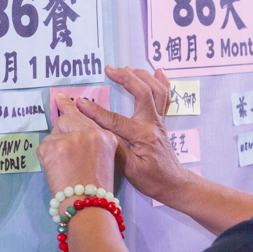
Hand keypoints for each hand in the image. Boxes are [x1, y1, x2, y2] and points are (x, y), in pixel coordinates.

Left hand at [37, 93, 117, 198]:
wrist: (89, 206)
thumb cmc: (97, 191)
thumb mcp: (105, 161)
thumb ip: (92, 143)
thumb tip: (69, 133)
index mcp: (106, 137)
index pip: (87, 117)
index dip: (74, 108)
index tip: (65, 97)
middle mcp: (91, 133)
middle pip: (68, 118)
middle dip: (62, 114)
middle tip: (58, 99)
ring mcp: (72, 138)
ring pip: (53, 135)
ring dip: (54, 149)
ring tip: (62, 168)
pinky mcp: (55, 147)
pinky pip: (43, 147)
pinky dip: (45, 159)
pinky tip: (56, 171)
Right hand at [76, 66, 189, 203]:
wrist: (173, 184)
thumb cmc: (152, 179)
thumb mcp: (130, 170)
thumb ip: (116, 149)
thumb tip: (100, 133)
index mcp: (143, 135)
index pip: (115, 119)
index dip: (96, 111)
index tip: (79, 102)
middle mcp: (153, 124)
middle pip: (143, 93)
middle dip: (126, 78)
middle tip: (109, 69)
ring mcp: (159, 121)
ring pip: (156, 91)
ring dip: (142, 76)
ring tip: (127, 67)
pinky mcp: (161, 122)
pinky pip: (165, 98)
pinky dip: (162, 82)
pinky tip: (158, 71)